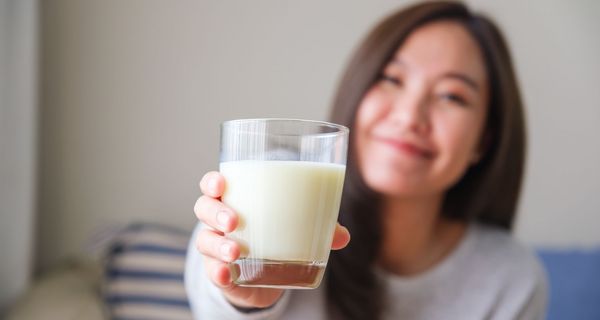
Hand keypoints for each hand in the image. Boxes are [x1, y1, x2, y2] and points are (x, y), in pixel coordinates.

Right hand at [193, 171, 350, 308]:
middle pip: (203, 207)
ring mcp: (215, 246)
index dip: (213, 181)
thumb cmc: (277, 235)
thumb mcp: (298, 227)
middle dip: (215, 212)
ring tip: (234, 252)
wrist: (265, 276)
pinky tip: (226, 274)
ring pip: (204, 239)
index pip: (213, 183)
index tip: (222, 182)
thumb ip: (319, 227)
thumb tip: (343, 236)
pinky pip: (211, 270)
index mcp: (235, 199)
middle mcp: (218, 220)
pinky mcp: (219, 271)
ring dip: (217, 244)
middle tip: (234, 220)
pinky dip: (216, 272)